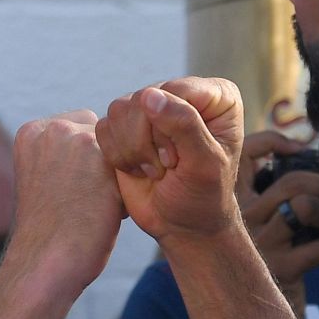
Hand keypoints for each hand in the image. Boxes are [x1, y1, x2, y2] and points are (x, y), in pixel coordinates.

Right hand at [0, 110, 123, 295]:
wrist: (45, 263)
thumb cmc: (48, 230)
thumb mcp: (43, 177)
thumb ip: (63, 153)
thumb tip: (103, 142)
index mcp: (32, 132)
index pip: (78, 127)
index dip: (85, 161)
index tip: (73, 191)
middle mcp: (52, 128)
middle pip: (101, 134)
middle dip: (101, 163)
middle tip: (86, 200)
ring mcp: (75, 138)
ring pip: (119, 149)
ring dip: (114, 176)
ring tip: (96, 207)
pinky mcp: (100, 156)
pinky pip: (132, 167)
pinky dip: (124, 192)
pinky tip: (107, 213)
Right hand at [97, 77, 244, 246]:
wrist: (183, 227)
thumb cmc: (203, 197)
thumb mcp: (204, 164)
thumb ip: (184, 125)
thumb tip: (149, 95)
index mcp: (214, 96)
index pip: (174, 91)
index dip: (169, 127)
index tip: (181, 159)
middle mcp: (181, 95)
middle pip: (143, 98)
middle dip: (149, 142)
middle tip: (169, 168)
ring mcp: (151, 108)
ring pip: (119, 110)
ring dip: (133, 150)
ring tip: (154, 171)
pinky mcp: (124, 127)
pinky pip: (103, 127)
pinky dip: (117, 156)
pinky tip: (138, 171)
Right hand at [239, 130, 318, 318]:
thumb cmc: (266, 264)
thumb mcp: (256, 224)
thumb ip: (269, 195)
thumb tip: (306, 161)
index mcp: (233, 202)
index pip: (244, 155)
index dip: (273, 142)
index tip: (297, 149)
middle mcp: (242, 220)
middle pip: (291, 182)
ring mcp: (262, 245)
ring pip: (306, 207)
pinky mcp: (282, 269)